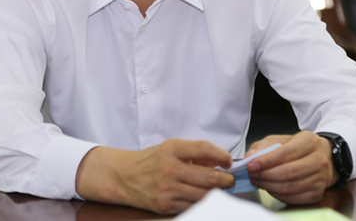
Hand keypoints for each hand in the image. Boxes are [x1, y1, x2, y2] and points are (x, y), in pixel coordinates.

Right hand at [75, 139, 234, 214]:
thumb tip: (220, 161)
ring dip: (218, 193)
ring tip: (221, 189)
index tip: (228, 161)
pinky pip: (193, 206)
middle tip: (230, 179)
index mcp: (172, 149)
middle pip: (210, 177)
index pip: (205, 149)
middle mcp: (170, 169)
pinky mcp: (166, 205)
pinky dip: (203, 203)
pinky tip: (205, 198)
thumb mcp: (171, 148)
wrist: (125, 177)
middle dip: (227, 180)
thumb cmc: (152, 160)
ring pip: (205, 195)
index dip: (222, 155)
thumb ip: (195, 153)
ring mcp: (168, 189)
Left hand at [245, 131, 335, 204]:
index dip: (267, 161)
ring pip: (291, 187)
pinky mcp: (318, 192)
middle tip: (252, 176)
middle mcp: (319, 160)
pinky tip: (271, 189)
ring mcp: (320, 178)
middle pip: (288, 172)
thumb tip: (250, 157)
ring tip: (258, 182)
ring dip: (269, 187)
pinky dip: (278, 195)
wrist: (323, 157)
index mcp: (309, 141)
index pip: (286, 153)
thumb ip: (264, 146)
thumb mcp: (282, 140)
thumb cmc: (299, 148)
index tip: (251, 166)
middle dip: (265, 176)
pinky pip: (294, 198)